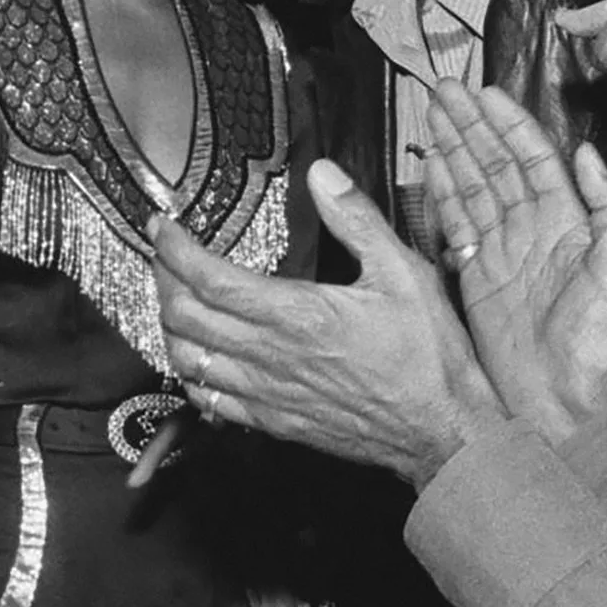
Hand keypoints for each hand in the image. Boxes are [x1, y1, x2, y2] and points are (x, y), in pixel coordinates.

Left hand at [153, 159, 503, 490]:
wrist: (444, 432)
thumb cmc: (428, 356)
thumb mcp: (403, 272)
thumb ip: (356, 219)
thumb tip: (322, 174)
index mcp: (294, 314)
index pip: (207, 278)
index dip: (173, 249)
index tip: (162, 225)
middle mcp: (269, 356)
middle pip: (183, 317)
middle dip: (163, 280)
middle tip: (166, 256)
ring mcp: (267, 394)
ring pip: (187, 361)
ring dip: (170, 327)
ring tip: (176, 299)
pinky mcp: (274, 423)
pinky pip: (209, 402)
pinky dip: (192, 374)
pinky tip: (201, 358)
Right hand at [422, 82, 606, 443]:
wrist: (565, 408)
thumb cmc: (598, 349)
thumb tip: (590, 154)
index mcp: (568, 224)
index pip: (534, 160)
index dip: (509, 125)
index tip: (484, 93)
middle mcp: (534, 231)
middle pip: (497, 165)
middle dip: (471, 125)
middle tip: (443, 90)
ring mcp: (504, 253)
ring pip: (475, 187)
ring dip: (454, 149)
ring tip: (432, 114)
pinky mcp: (479, 278)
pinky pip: (458, 224)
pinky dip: (442, 192)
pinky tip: (430, 166)